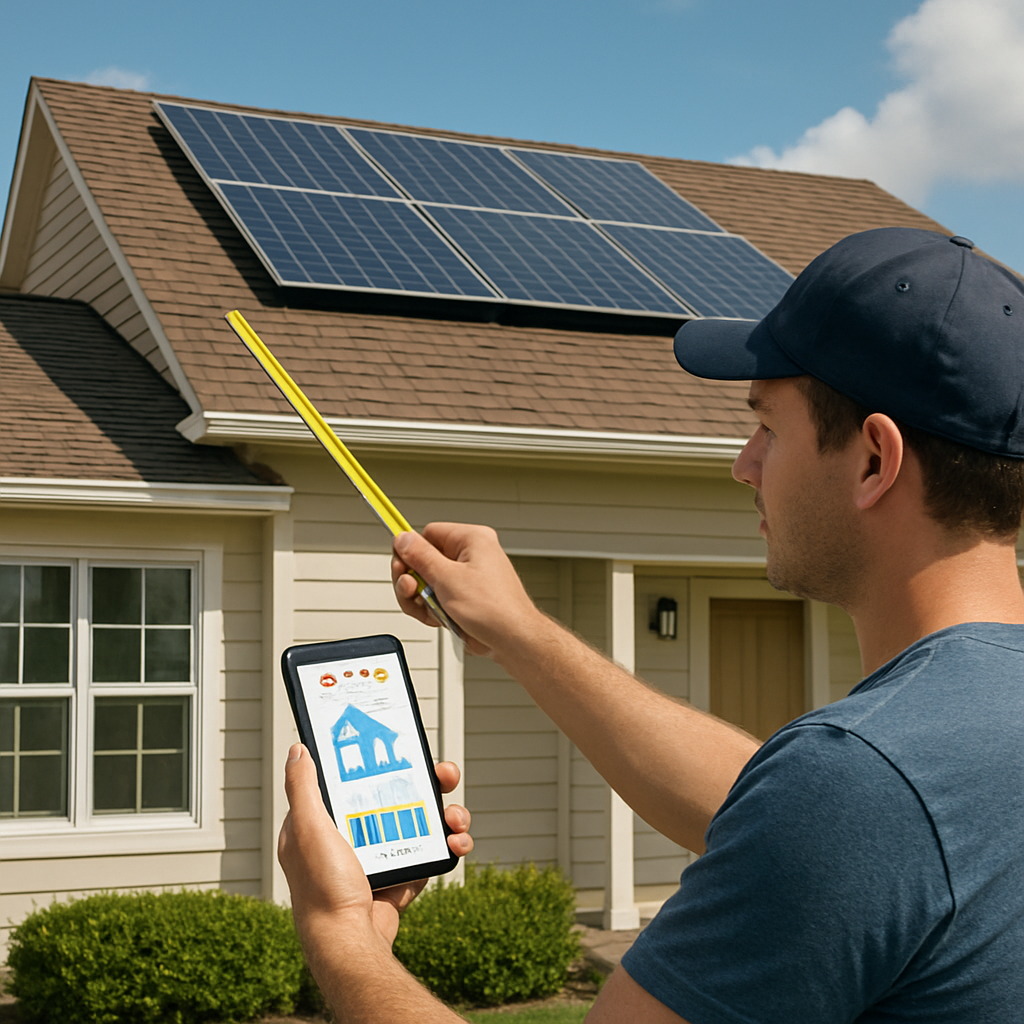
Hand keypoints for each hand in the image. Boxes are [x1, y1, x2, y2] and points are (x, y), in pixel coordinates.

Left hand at [278, 744, 472, 950]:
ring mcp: (382, 856)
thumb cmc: (322, 889)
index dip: (384, 763)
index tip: (407, 751)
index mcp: (328, 821)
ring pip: (424, 821)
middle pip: (401, 795)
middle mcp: (356, 835)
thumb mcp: (308, 829)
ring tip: (455, 819)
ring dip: (448, 814)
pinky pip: (434, 852)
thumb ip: (303, 788)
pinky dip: (451, 845)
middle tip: (446, 776)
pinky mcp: (404, 876)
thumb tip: (300, 750)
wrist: (349, 944)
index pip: (361, 780)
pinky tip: (456, 844)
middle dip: (430, 783)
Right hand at [391, 523, 543, 656]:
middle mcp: (471, 555)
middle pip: (424, 559)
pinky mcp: (465, 598)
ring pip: (427, 582)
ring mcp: (467, 578)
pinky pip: (437, 597)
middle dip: (413, 579)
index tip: (400, 565)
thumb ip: (420, 556)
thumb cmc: (494, 610)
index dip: (411, 550)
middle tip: (411, 589)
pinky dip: (432, 609)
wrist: (512, 640)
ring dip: (421, 598)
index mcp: (472, 540)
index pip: (429, 534)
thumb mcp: (447, 578)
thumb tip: (403, 539)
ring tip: (429, 608)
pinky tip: (438, 618)